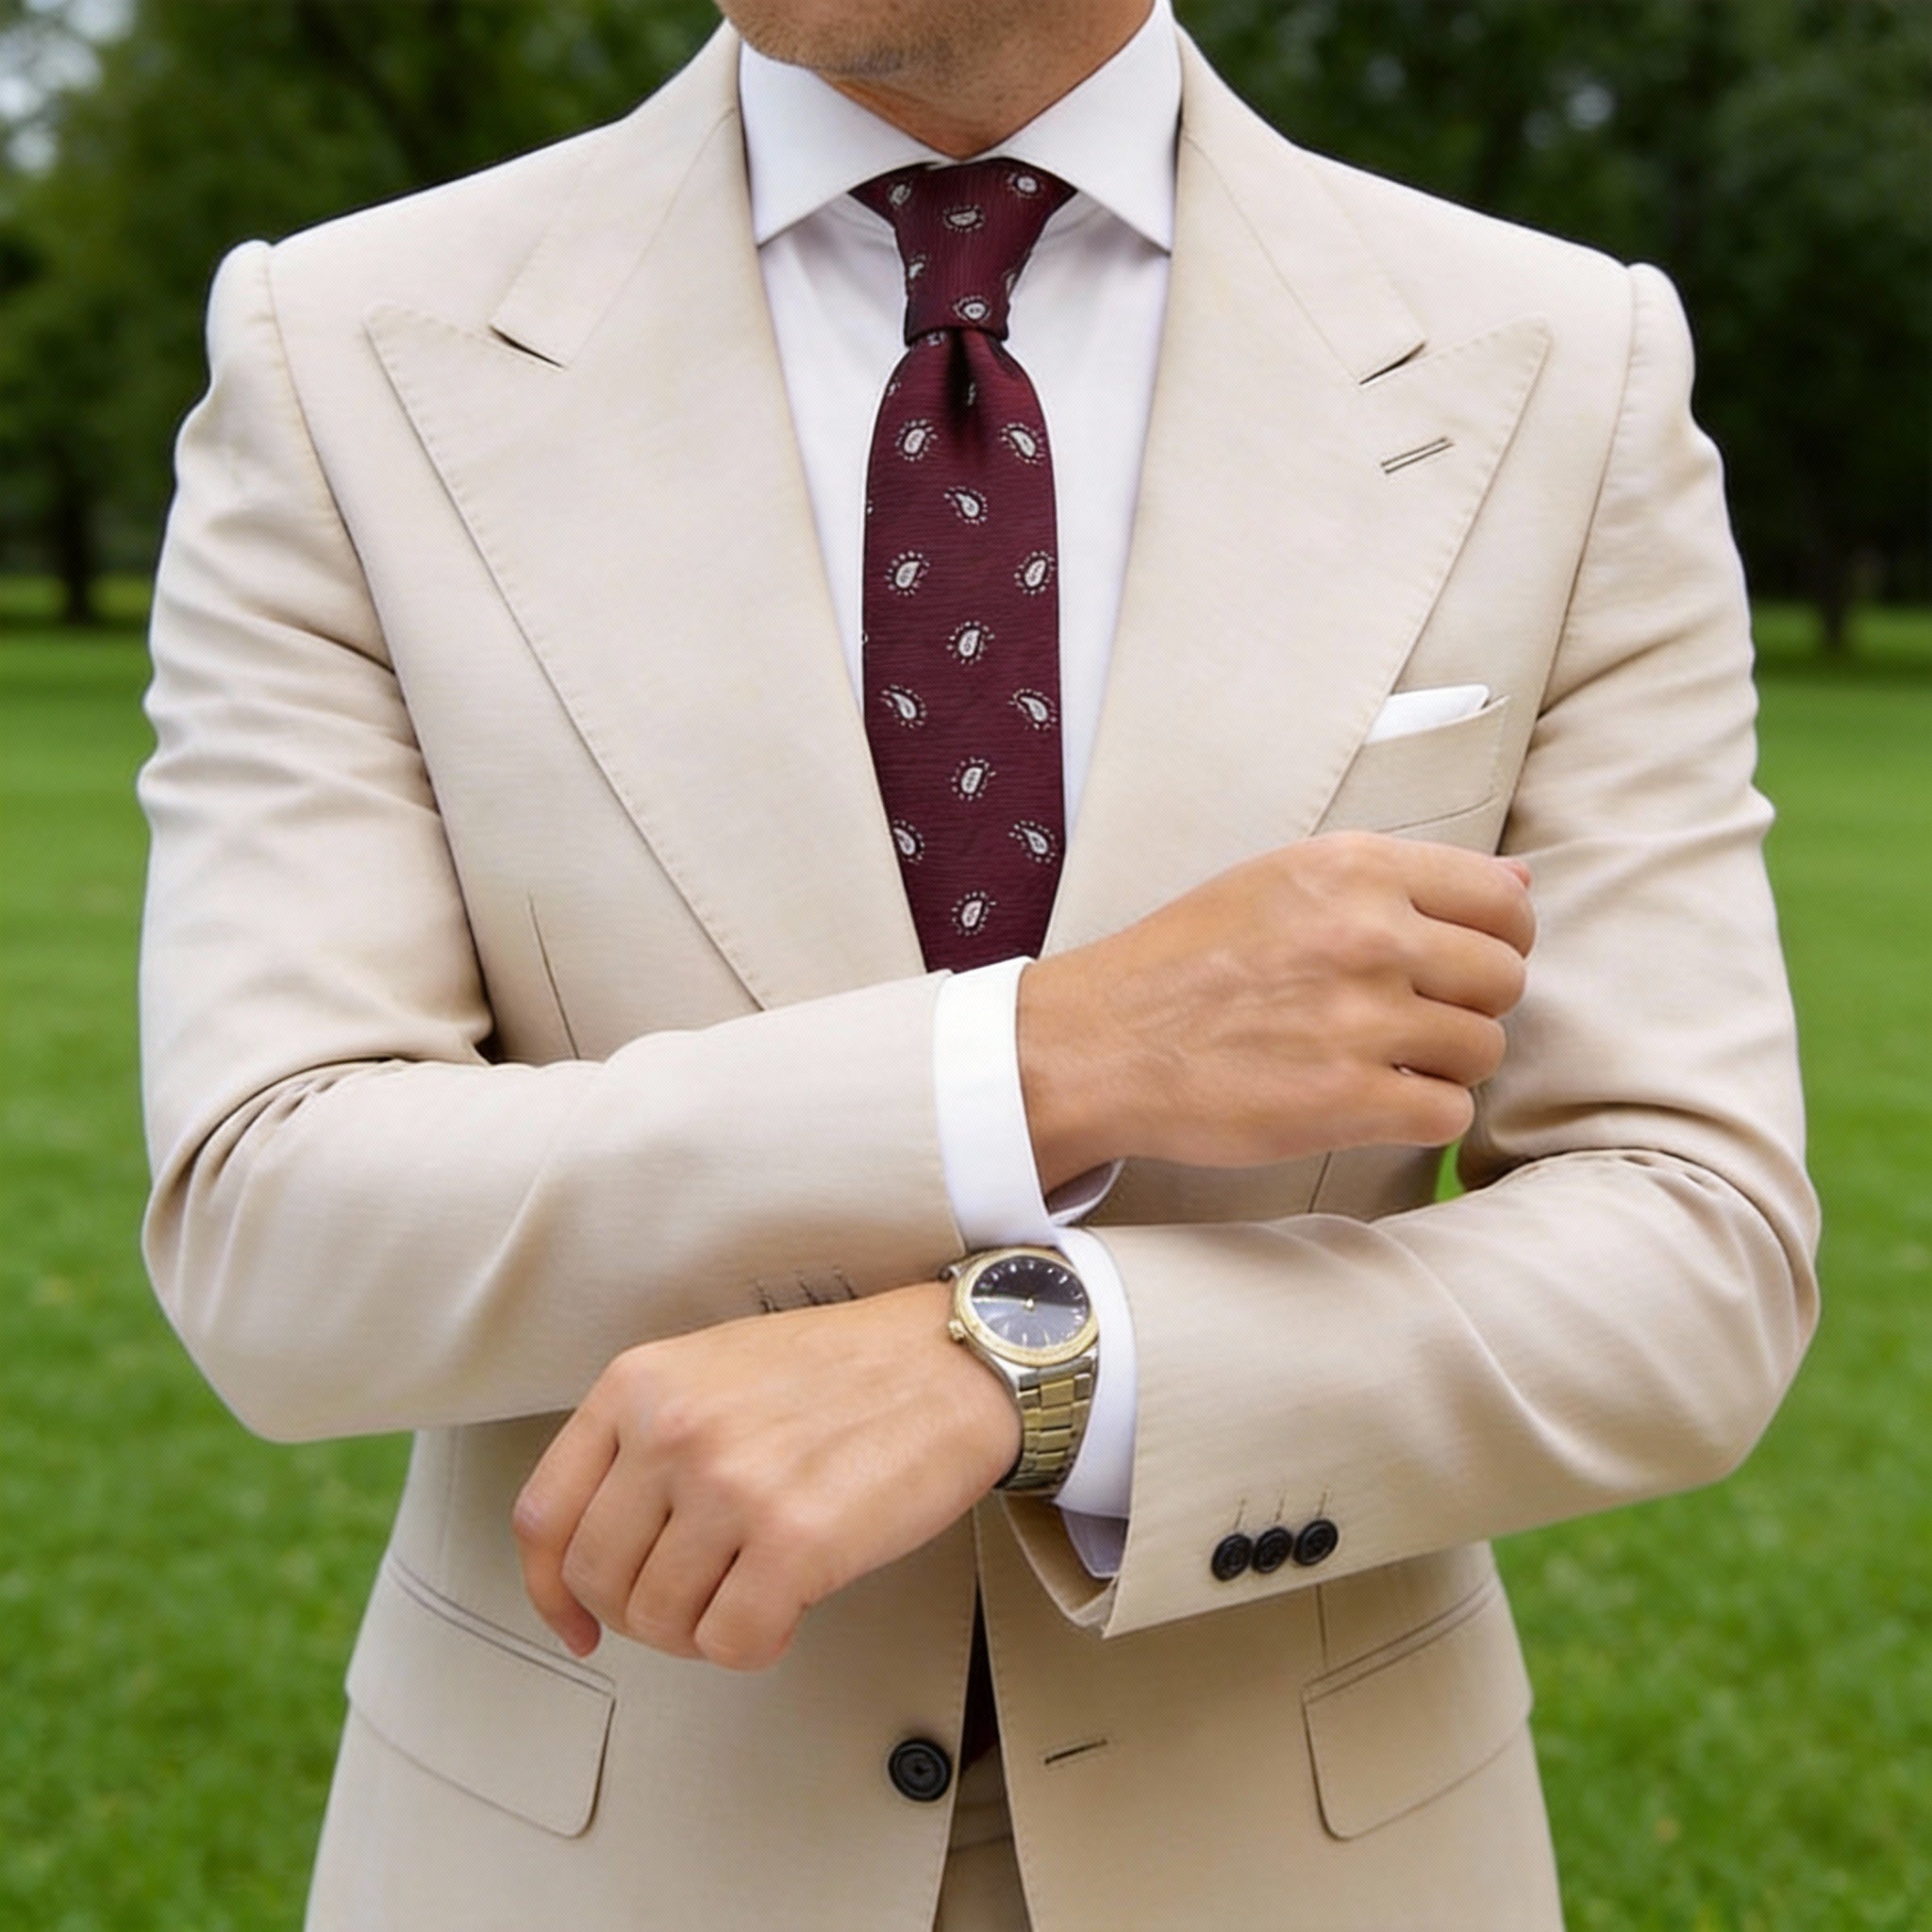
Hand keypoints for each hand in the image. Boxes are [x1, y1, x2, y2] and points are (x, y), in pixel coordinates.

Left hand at [512, 1282, 1017, 1670]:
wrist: (952, 1363)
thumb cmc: (843, 1370)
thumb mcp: (714, 1368)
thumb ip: (646, 1438)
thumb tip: (601, 1550)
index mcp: (640, 1383)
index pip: (544, 1514)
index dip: (550, 1589)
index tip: (576, 1622)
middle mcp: (672, 1430)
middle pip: (596, 1578)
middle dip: (637, 1616)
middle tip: (690, 1606)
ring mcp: (731, 1486)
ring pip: (659, 1620)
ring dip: (700, 1631)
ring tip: (749, 1596)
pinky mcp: (794, 1541)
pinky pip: (730, 1643)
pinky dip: (754, 1645)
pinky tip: (787, 1610)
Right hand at [1019, 832, 1534, 1187]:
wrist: (1102, 1042)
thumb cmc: (1185, 961)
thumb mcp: (1284, 881)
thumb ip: (1400, 879)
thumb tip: (1521, 882)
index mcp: (1355, 870)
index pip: (1504, 901)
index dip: (1497, 940)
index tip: (1460, 963)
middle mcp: (1367, 935)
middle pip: (1504, 978)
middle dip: (1469, 1005)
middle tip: (1411, 1019)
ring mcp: (1361, 1019)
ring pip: (1483, 1049)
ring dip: (1444, 1064)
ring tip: (1381, 1061)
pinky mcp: (1347, 1100)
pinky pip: (1448, 1113)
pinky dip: (1420, 1116)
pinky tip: (1369, 1102)